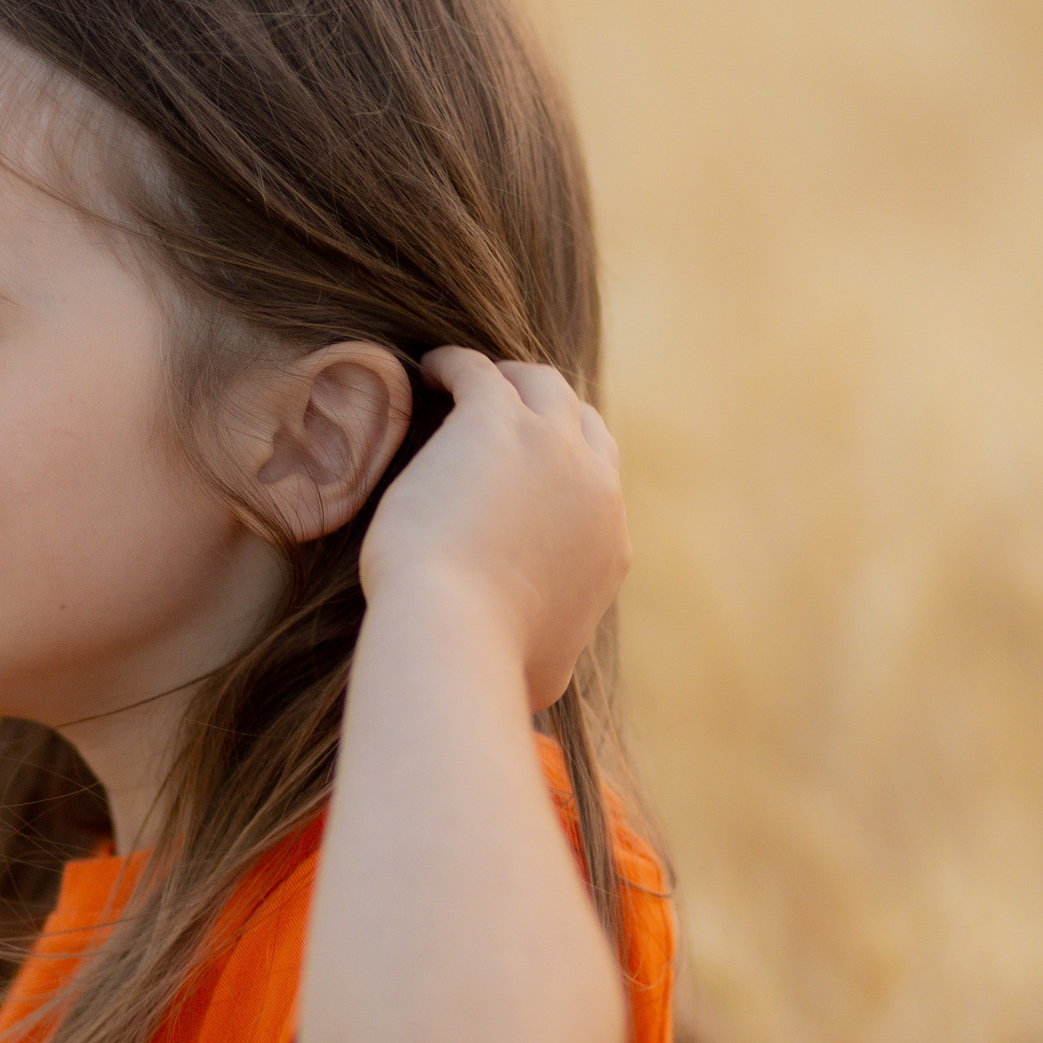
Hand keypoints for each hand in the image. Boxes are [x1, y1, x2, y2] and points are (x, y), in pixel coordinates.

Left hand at [359, 348, 628, 711]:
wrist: (455, 632)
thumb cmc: (489, 664)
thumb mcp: (546, 672)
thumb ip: (555, 652)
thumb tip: (543, 677)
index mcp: (609, 544)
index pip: (599, 489)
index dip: (567, 475)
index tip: (528, 474)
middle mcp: (593, 487)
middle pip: (584, 424)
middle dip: (552, 416)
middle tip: (506, 415)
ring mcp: (548, 448)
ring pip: (543, 385)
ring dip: (512, 379)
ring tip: (469, 383)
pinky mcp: (492, 421)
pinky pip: (479, 371)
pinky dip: (457, 366)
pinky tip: (432, 371)